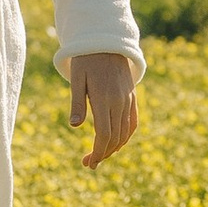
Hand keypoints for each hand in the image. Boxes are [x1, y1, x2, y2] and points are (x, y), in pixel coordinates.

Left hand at [69, 51, 139, 168]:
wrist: (107, 43)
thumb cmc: (86, 61)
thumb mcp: (77, 79)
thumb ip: (77, 102)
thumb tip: (74, 126)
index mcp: (104, 98)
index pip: (104, 134)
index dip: (98, 152)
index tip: (88, 163)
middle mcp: (119, 101)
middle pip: (115, 137)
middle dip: (103, 154)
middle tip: (89, 163)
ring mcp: (128, 100)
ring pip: (125, 133)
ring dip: (114, 148)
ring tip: (100, 156)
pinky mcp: (132, 97)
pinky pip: (133, 122)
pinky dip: (126, 137)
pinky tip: (116, 144)